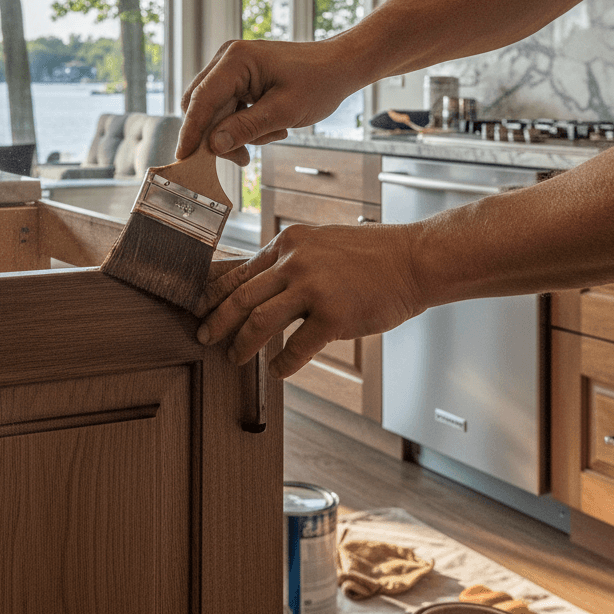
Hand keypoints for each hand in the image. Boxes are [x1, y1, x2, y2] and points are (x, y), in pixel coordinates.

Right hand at [176, 38, 362, 164]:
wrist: (340, 66)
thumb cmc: (319, 81)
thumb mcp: (283, 111)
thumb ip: (245, 128)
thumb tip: (214, 145)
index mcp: (236, 60)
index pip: (201, 100)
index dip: (191, 131)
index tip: (183, 157)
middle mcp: (227, 59)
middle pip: (202, 107)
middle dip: (218, 136)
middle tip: (242, 158)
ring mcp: (232, 68)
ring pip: (215, 112)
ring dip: (236, 132)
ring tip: (272, 134)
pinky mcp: (239, 79)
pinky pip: (228, 109)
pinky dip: (244, 125)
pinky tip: (270, 127)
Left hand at [195, 222, 427, 377]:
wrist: (416, 259)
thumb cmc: (372, 255)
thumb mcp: (321, 243)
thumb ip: (290, 260)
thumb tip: (257, 281)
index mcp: (289, 244)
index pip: (238, 271)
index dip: (212, 294)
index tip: (197, 308)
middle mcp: (295, 262)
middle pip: (240, 297)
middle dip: (216, 322)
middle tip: (204, 337)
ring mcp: (314, 289)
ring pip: (258, 322)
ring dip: (241, 344)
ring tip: (234, 357)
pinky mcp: (334, 317)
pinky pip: (295, 348)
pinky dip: (281, 364)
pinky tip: (276, 370)